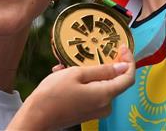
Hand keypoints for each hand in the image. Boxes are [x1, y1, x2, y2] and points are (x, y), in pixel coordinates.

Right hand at [10, 48, 135, 129]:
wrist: (36, 117)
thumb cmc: (53, 94)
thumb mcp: (77, 74)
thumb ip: (102, 70)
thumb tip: (123, 67)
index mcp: (105, 95)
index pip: (128, 77)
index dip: (129, 61)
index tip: (122, 48)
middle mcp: (104, 105)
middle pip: (115, 81)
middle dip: (104, 64)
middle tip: (92, 51)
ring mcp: (96, 110)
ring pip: (100, 85)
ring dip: (88, 71)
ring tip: (68, 63)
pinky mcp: (87, 112)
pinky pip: (92, 92)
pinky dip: (82, 81)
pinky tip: (64, 74)